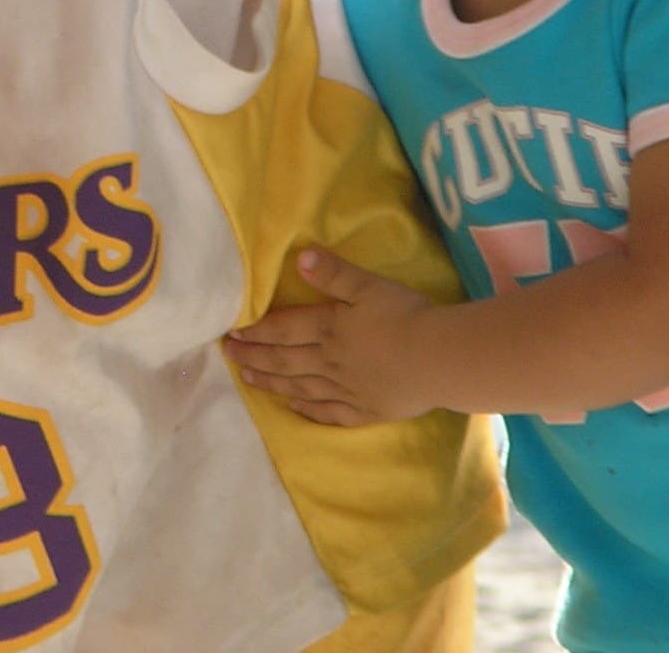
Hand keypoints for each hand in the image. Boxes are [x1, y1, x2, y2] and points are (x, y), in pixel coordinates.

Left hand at [222, 248, 438, 425]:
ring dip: (272, 382)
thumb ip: (334, 273)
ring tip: (248, 380)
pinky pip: (330, 412)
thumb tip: (299, 257)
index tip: (231, 333)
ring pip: (300, 386)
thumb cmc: (405, 317)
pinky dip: (309, 409)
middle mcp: (330, 362)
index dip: (256, 331)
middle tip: (229, 356)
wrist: (439, 360)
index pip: (282, 329)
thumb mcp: (368, 286)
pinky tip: (295, 406)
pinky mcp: (366, 410)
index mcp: (328, 329)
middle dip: (254, 357)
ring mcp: (347, 389)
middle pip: (284, 360)